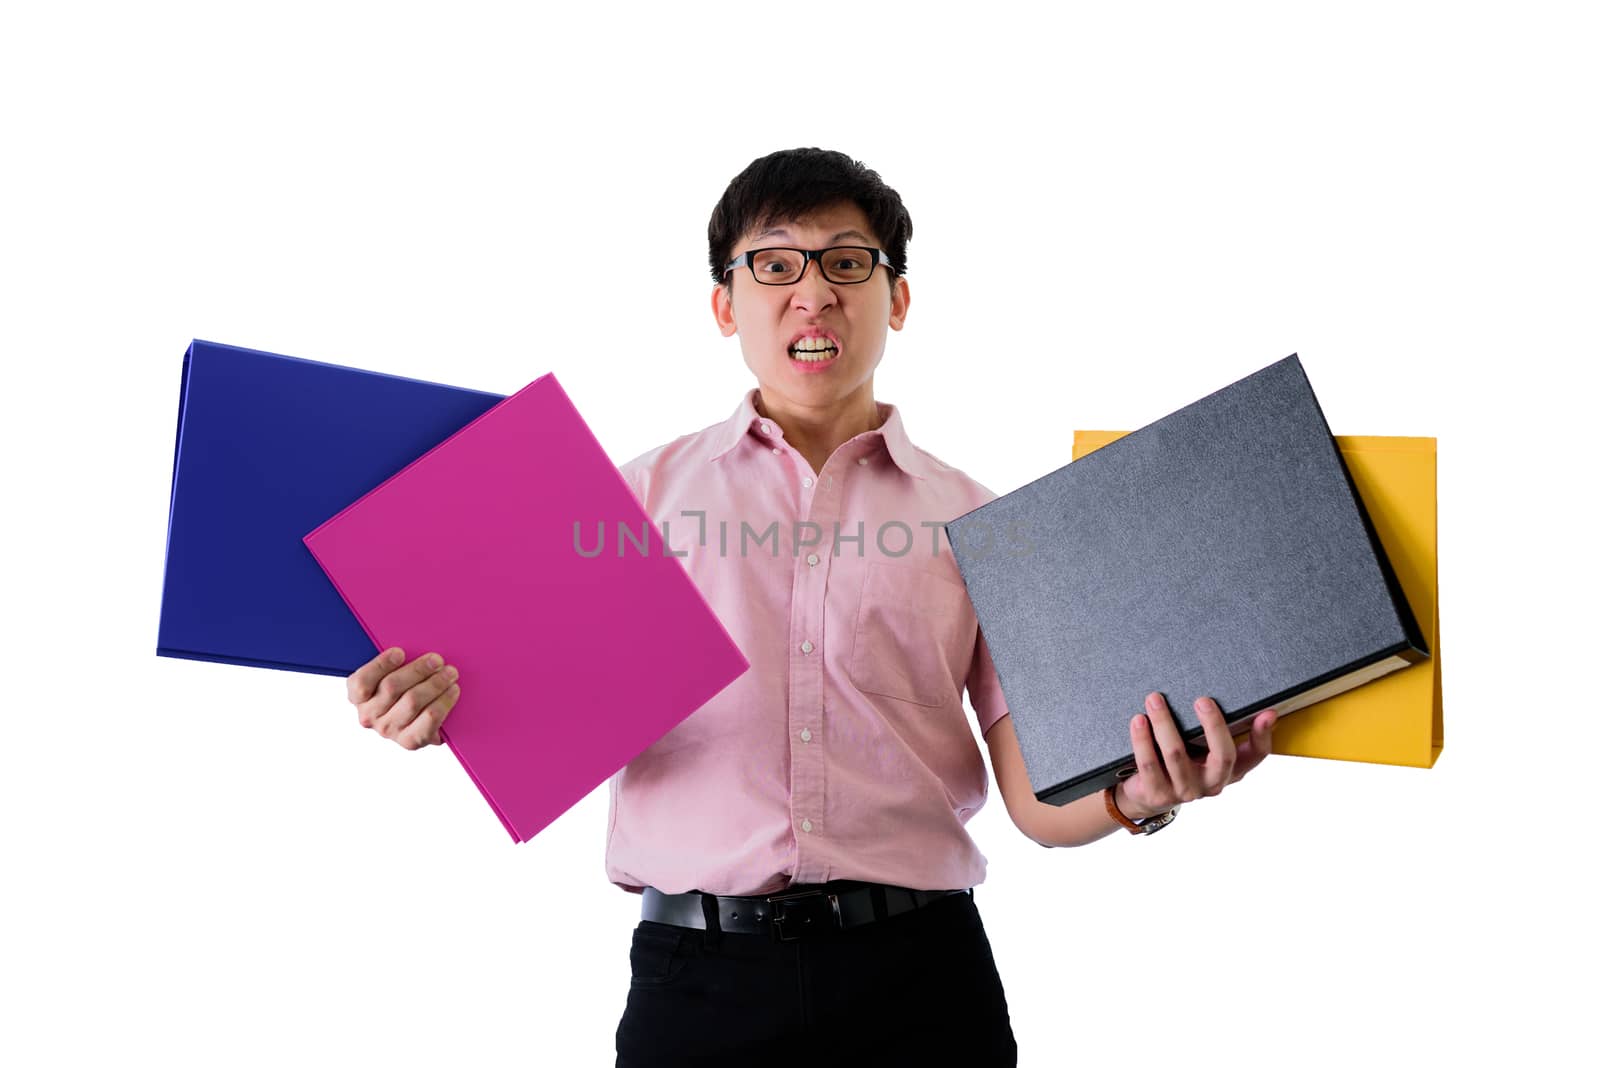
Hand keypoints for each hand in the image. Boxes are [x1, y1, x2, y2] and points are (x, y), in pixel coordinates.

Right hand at [346, 647, 461, 749]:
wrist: (420, 720)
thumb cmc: (405, 687)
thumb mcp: (393, 672)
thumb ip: (395, 661)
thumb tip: (412, 642)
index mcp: (358, 695)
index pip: (362, 681)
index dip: (380, 665)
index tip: (400, 652)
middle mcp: (369, 715)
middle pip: (392, 687)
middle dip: (418, 670)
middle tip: (437, 659)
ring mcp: (388, 730)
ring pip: (412, 701)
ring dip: (435, 684)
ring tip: (450, 673)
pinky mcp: (409, 741)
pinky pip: (429, 720)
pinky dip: (443, 702)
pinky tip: (452, 691)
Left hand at [1114, 693, 1276, 820]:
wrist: (1147, 795)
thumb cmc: (1182, 762)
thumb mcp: (1204, 749)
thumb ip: (1217, 729)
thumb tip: (1234, 700)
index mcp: (1229, 771)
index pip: (1255, 756)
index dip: (1263, 736)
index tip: (1266, 713)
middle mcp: (1212, 783)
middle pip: (1222, 756)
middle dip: (1214, 725)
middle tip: (1202, 699)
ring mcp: (1186, 791)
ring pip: (1176, 754)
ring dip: (1164, 722)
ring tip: (1154, 699)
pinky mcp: (1158, 794)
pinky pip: (1149, 763)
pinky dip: (1142, 739)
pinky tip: (1139, 720)